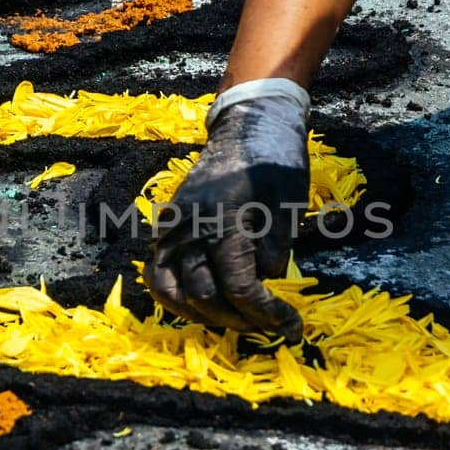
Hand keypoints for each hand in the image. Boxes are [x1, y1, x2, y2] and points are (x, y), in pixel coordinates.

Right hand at [148, 79, 309, 339]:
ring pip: (171, 291)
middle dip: (240, 320)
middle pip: (204, 296)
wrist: (247, 122)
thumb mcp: (289, 207)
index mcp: (225, 220)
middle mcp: (191, 227)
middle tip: (270, 326)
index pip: (238, 287)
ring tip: (237, 320)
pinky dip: (175, 297)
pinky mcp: (167, 225)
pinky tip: (201, 305)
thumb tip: (262, 283)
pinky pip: (158, 272)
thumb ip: (273, 251)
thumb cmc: (276, 161)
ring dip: (204, 315)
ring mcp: (173, 226)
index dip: (266, 314)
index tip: (291, 327)